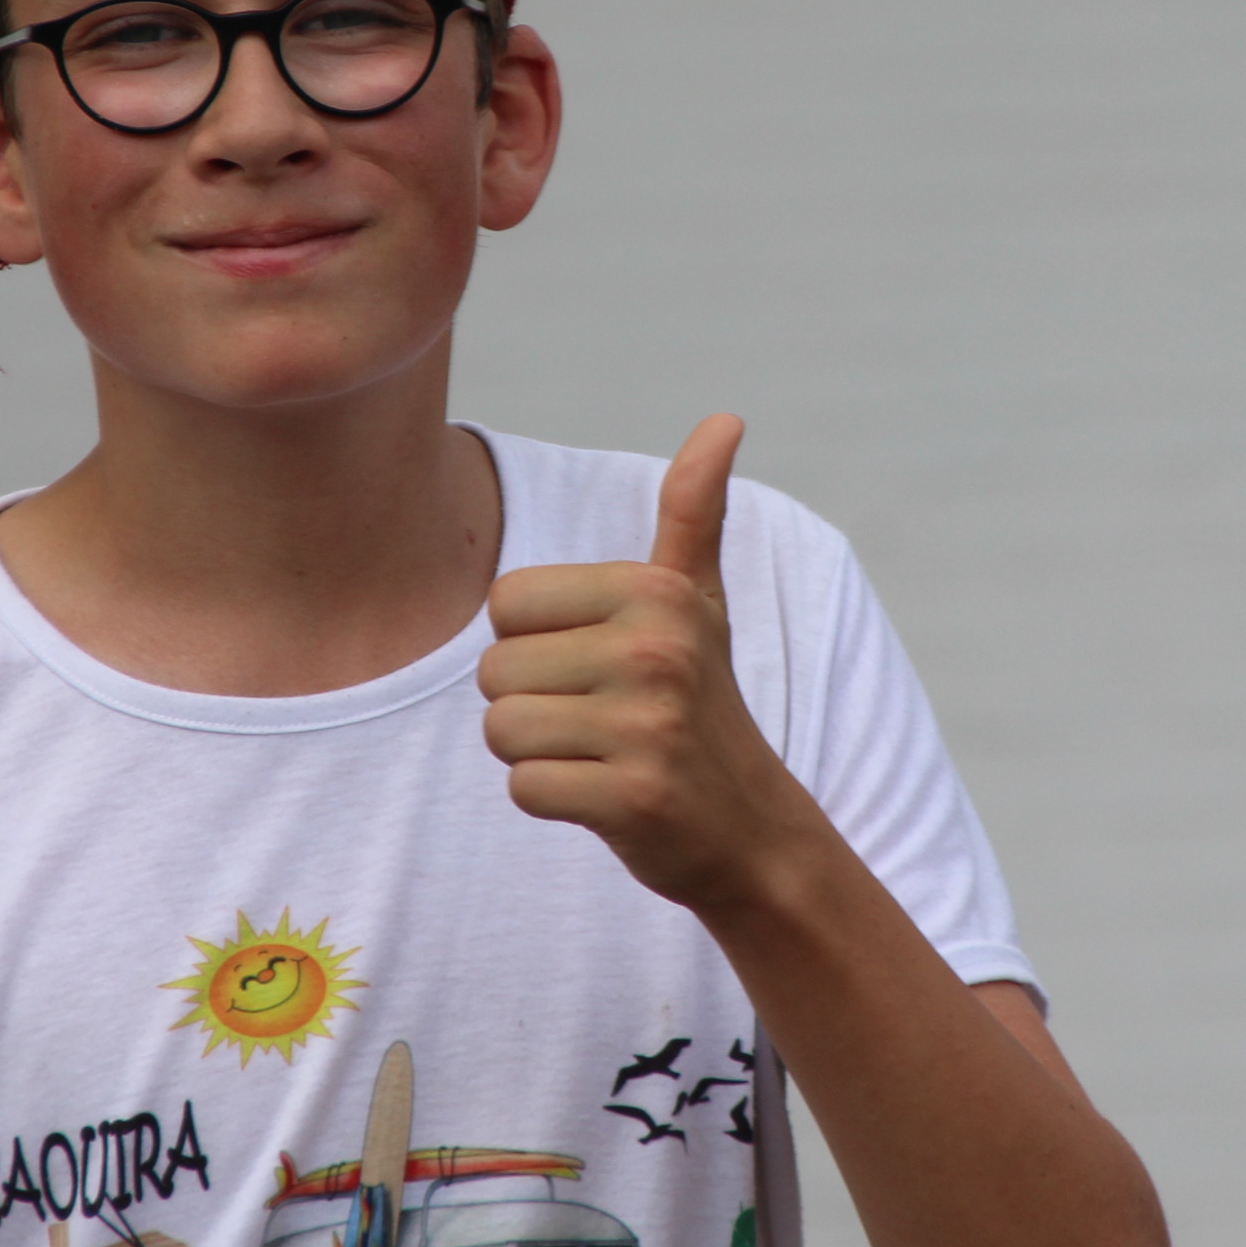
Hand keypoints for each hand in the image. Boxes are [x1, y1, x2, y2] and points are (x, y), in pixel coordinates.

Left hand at [477, 415, 818, 912]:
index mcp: (655, 591)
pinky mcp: (634, 797)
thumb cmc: (701, 702)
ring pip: (502, 729)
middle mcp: (655, 649)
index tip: (595, 666)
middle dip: (531, 703)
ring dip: (536, 753)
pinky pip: (524, 788)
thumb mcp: (699, 602)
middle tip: (600, 720)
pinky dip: (551, 800)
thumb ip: (693, 511)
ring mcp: (648, 726)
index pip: (505, 604)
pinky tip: (604, 795)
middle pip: (495, 671)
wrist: (751, 828)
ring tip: (599, 754)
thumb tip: (725, 418)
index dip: (532, 643)